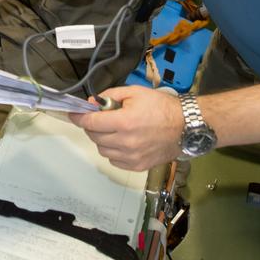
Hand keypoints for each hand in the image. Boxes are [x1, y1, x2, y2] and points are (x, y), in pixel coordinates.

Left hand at [69, 86, 184, 171]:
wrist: (186, 127)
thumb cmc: (162, 107)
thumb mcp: (135, 92)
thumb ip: (110, 96)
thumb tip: (93, 104)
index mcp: (125, 122)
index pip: (91, 123)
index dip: (79, 117)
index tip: (73, 114)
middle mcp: (126, 142)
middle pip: (94, 136)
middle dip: (92, 126)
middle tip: (99, 118)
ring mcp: (132, 157)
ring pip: (102, 150)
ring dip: (102, 139)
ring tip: (114, 129)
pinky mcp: (138, 166)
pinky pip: (114, 161)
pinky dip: (113, 151)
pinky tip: (122, 141)